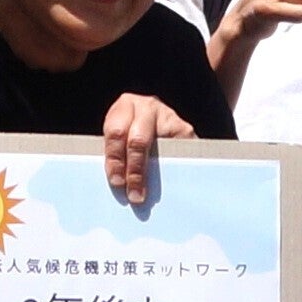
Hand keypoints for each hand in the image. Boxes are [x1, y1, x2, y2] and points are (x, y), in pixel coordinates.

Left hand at [95, 92, 187, 208]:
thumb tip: (116, 186)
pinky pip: (179, 154)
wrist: (158, 126)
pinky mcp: (186, 130)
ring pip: (160, 149)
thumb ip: (117, 155)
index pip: (116, 132)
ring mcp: (168, 115)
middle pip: (138, 141)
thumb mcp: (121, 140)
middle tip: (134, 195)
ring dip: (155, 174)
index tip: (117, 182)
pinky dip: (173, 171)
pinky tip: (169, 185)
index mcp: (124, 107)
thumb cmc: (132, 137)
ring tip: (150, 195)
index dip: (115, 159)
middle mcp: (147, 107)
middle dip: (135, 172)